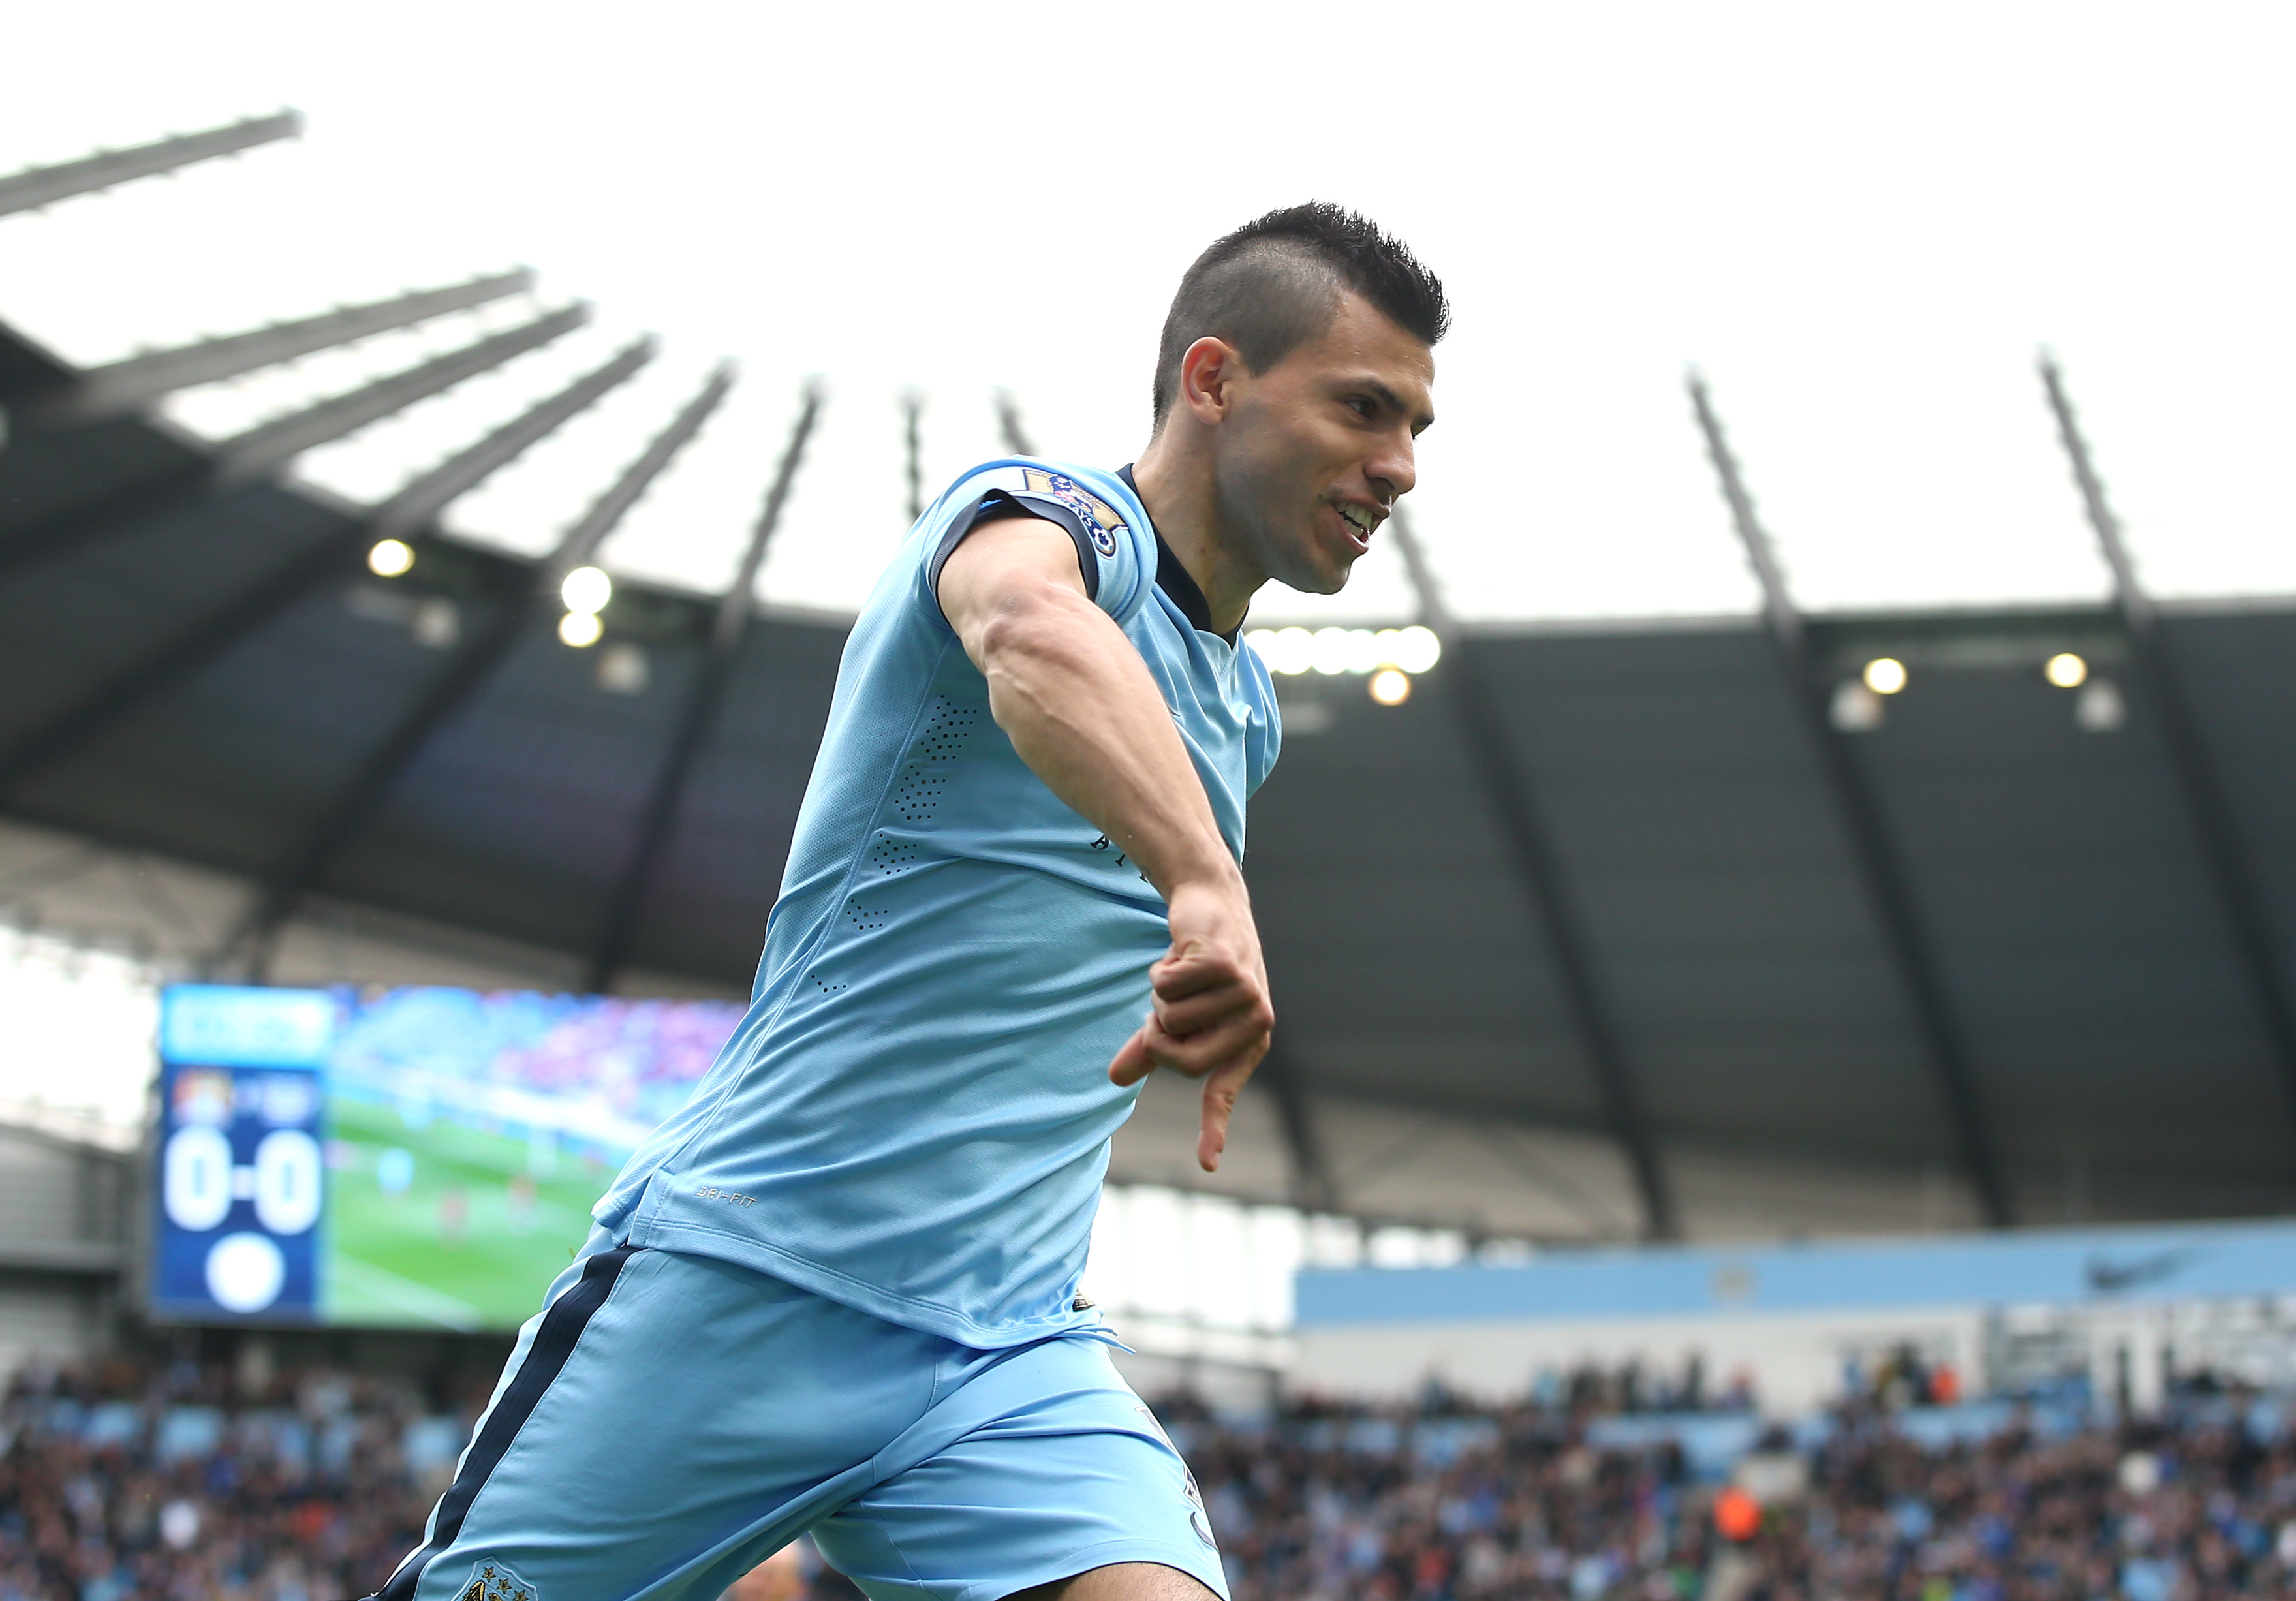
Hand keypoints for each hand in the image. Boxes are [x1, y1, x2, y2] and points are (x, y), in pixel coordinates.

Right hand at [1108, 875, 1274, 1171]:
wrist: (1212, 906)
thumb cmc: (1198, 969)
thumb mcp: (1174, 1013)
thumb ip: (1150, 1049)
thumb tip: (1115, 1081)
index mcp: (1247, 1043)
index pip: (1221, 1090)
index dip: (1212, 1126)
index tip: (1207, 1165)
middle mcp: (1255, 1023)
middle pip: (1182, 1060)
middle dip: (1156, 1036)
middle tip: (1159, 1011)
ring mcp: (1247, 994)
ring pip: (1171, 1018)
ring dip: (1161, 994)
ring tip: (1181, 973)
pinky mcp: (1228, 966)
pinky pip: (1168, 986)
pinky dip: (1161, 969)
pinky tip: (1181, 954)